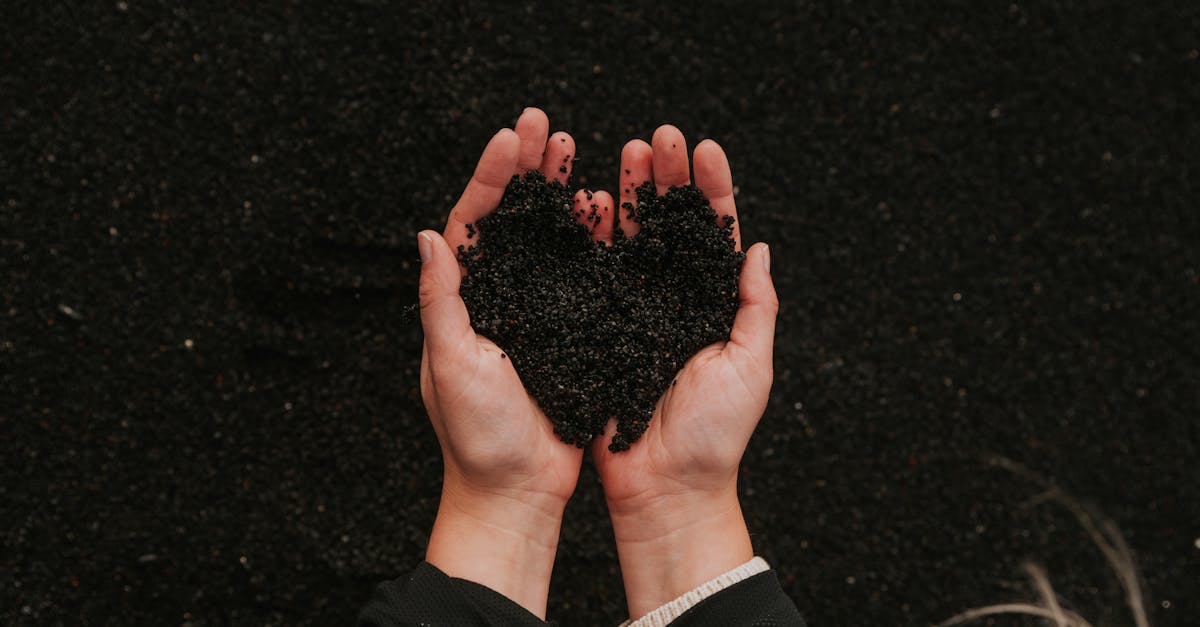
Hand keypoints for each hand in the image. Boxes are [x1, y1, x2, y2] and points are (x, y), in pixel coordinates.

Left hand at [417, 108, 582, 618]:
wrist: (519, 490)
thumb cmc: (477, 436)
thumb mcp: (452, 364)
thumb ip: (442, 301)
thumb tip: (429, 236)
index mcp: (465, 301)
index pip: (475, 222)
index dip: (491, 176)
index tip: (511, 136)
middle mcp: (501, 299)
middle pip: (514, 219)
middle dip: (528, 169)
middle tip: (545, 124)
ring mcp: (538, 312)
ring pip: (550, 239)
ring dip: (560, 193)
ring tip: (576, 151)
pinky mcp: (572, 330)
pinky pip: (583, 273)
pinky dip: (592, 238)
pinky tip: (604, 208)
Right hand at [586, 126, 778, 619]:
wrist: (663, 488)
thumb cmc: (713, 435)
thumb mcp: (749, 366)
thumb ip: (756, 307)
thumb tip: (758, 246)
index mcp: (712, 306)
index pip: (713, 235)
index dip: (710, 190)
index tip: (704, 148)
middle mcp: (672, 301)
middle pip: (669, 225)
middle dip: (665, 178)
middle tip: (658, 136)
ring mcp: (632, 311)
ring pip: (630, 240)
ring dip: (628, 194)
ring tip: (625, 151)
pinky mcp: (596, 327)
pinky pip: (593, 274)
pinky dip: (591, 238)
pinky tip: (585, 202)